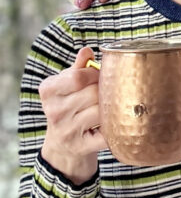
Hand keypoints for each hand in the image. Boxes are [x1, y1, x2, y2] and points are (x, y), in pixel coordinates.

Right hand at [39, 47, 107, 183]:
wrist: (62, 147)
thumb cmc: (69, 108)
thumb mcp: (66, 86)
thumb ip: (78, 68)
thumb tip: (87, 50)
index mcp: (48, 90)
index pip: (78, 77)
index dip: (96, 75)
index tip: (102, 76)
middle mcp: (54, 111)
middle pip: (93, 93)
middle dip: (106, 91)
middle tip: (110, 93)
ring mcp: (66, 131)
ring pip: (102, 111)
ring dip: (112, 108)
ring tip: (111, 107)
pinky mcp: (80, 147)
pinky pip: (107, 133)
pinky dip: (115, 128)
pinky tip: (114, 124)